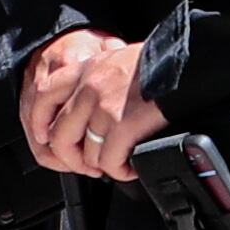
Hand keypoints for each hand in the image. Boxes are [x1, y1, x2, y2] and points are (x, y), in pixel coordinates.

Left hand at [21, 29, 167, 179]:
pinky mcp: (123, 124)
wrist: (187, 62)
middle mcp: (89, 87)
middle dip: (74, 159)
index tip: (48, 138)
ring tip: (119, 163)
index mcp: (86, 68)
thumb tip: (88, 113)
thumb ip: (97, 80)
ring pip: (87, 154)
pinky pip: (109, 162)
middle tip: (91, 165)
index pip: (44, 96)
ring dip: (103, 166)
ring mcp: (104, 107)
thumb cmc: (161, 64)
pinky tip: (131, 166)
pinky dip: (120, 170)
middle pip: (61, 136)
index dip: (41, 123)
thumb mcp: (117, 60)